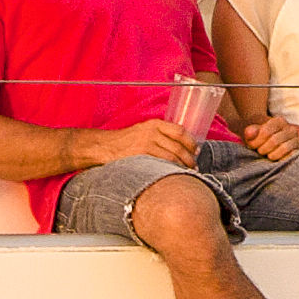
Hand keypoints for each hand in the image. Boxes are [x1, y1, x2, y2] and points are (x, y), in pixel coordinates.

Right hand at [84, 117, 198, 168]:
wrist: (103, 146)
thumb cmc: (124, 142)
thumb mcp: (142, 131)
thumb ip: (159, 135)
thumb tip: (179, 147)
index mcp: (154, 124)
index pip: (180, 131)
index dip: (191, 142)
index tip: (196, 151)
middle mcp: (152, 131)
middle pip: (179, 145)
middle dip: (190, 157)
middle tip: (194, 166)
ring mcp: (147, 143)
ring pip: (173, 155)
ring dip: (183, 166)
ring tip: (187, 173)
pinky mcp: (141, 155)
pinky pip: (162, 163)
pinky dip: (172, 169)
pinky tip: (174, 175)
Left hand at [239, 115, 298, 161]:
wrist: (272, 147)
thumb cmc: (260, 139)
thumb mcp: (252, 134)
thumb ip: (250, 132)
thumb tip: (249, 133)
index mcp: (279, 121)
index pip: (266, 131)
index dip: (256, 141)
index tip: (252, 145)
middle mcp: (290, 129)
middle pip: (274, 140)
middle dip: (263, 149)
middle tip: (260, 152)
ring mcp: (297, 140)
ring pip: (284, 148)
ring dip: (272, 155)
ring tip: (268, 155)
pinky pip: (291, 156)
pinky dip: (281, 159)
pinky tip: (276, 160)